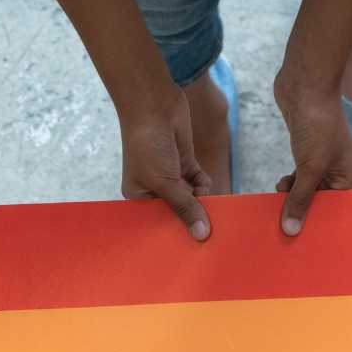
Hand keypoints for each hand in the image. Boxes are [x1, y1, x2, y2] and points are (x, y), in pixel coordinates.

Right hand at [120, 92, 212, 241]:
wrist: (154, 105)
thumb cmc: (148, 145)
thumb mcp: (166, 182)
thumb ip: (185, 208)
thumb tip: (201, 235)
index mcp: (139, 197)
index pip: (159, 222)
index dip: (175, 233)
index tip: (192, 246)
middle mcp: (154, 189)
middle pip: (178, 212)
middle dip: (192, 219)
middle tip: (209, 233)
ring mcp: (171, 176)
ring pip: (192, 198)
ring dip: (202, 201)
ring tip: (212, 209)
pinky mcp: (186, 163)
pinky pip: (199, 183)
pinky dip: (204, 185)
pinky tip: (204, 184)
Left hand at [272, 75, 351, 236]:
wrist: (305, 86)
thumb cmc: (316, 125)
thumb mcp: (309, 168)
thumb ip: (300, 199)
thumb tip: (291, 229)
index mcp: (349, 174)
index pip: (337, 207)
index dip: (321, 221)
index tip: (304, 235)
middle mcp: (339, 167)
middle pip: (323, 199)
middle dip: (305, 210)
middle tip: (287, 225)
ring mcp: (322, 158)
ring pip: (308, 188)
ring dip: (293, 197)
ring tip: (279, 204)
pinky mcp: (306, 150)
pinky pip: (299, 175)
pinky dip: (290, 183)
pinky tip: (280, 187)